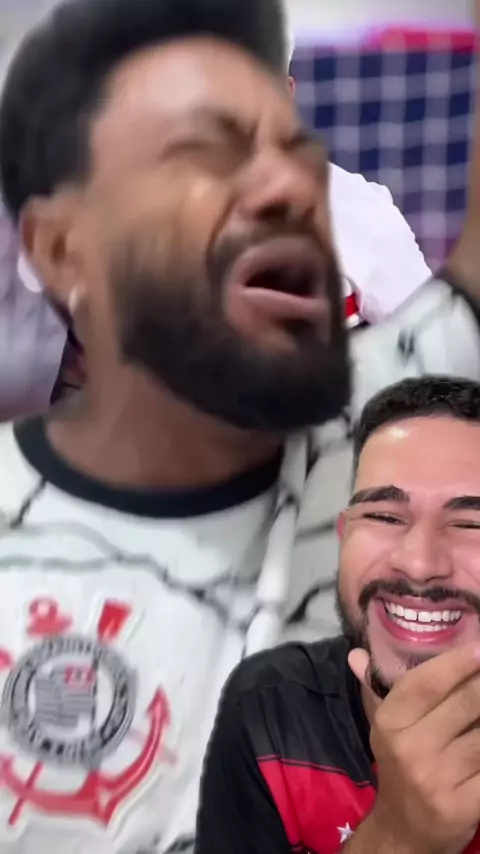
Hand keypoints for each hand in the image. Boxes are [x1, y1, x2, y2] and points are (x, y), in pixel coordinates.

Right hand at [349, 643, 479, 853]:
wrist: (404, 834)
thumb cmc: (398, 769)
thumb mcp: (383, 729)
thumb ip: (376, 688)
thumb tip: (358, 653)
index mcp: (389, 724)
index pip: (424, 684)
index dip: (455, 663)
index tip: (478, 647)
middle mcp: (410, 749)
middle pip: (465, 704)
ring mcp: (438, 779)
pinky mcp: (463, 805)